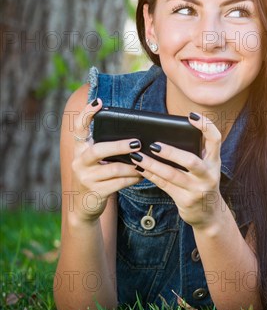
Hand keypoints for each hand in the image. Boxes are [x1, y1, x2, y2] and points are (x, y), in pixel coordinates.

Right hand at [69, 98, 142, 221]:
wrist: (84, 207)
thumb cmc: (98, 177)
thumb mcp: (97, 162)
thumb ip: (107, 149)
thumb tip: (136, 138)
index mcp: (80, 150)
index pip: (78, 128)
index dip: (87, 114)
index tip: (98, 102)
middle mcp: (79, 162)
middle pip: (98, 150)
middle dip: (119, 146)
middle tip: (137, 143)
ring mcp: (85, 178)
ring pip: (113, 169)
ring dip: (133, 166)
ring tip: (145, 162)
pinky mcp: (95, 192)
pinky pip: (119, 183)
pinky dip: (133, 178)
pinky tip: (142, 175)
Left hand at [128, 112, 222, 229]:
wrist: (209, 214)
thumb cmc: (203, 182)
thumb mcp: (206, 166)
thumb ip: (196, 151)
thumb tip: (170, 132)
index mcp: (214, 161)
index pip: (215, 139)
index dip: (206, 126)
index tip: (192, 116)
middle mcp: (209, 175)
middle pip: (191, 161)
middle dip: (171, 152)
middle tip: (154, 145)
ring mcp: (197, 189)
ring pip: (172, 175)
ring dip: (153, 165)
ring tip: (138, 156)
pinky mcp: (185, 200)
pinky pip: (164, 185)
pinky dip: (151, 175)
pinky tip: (139, 168)